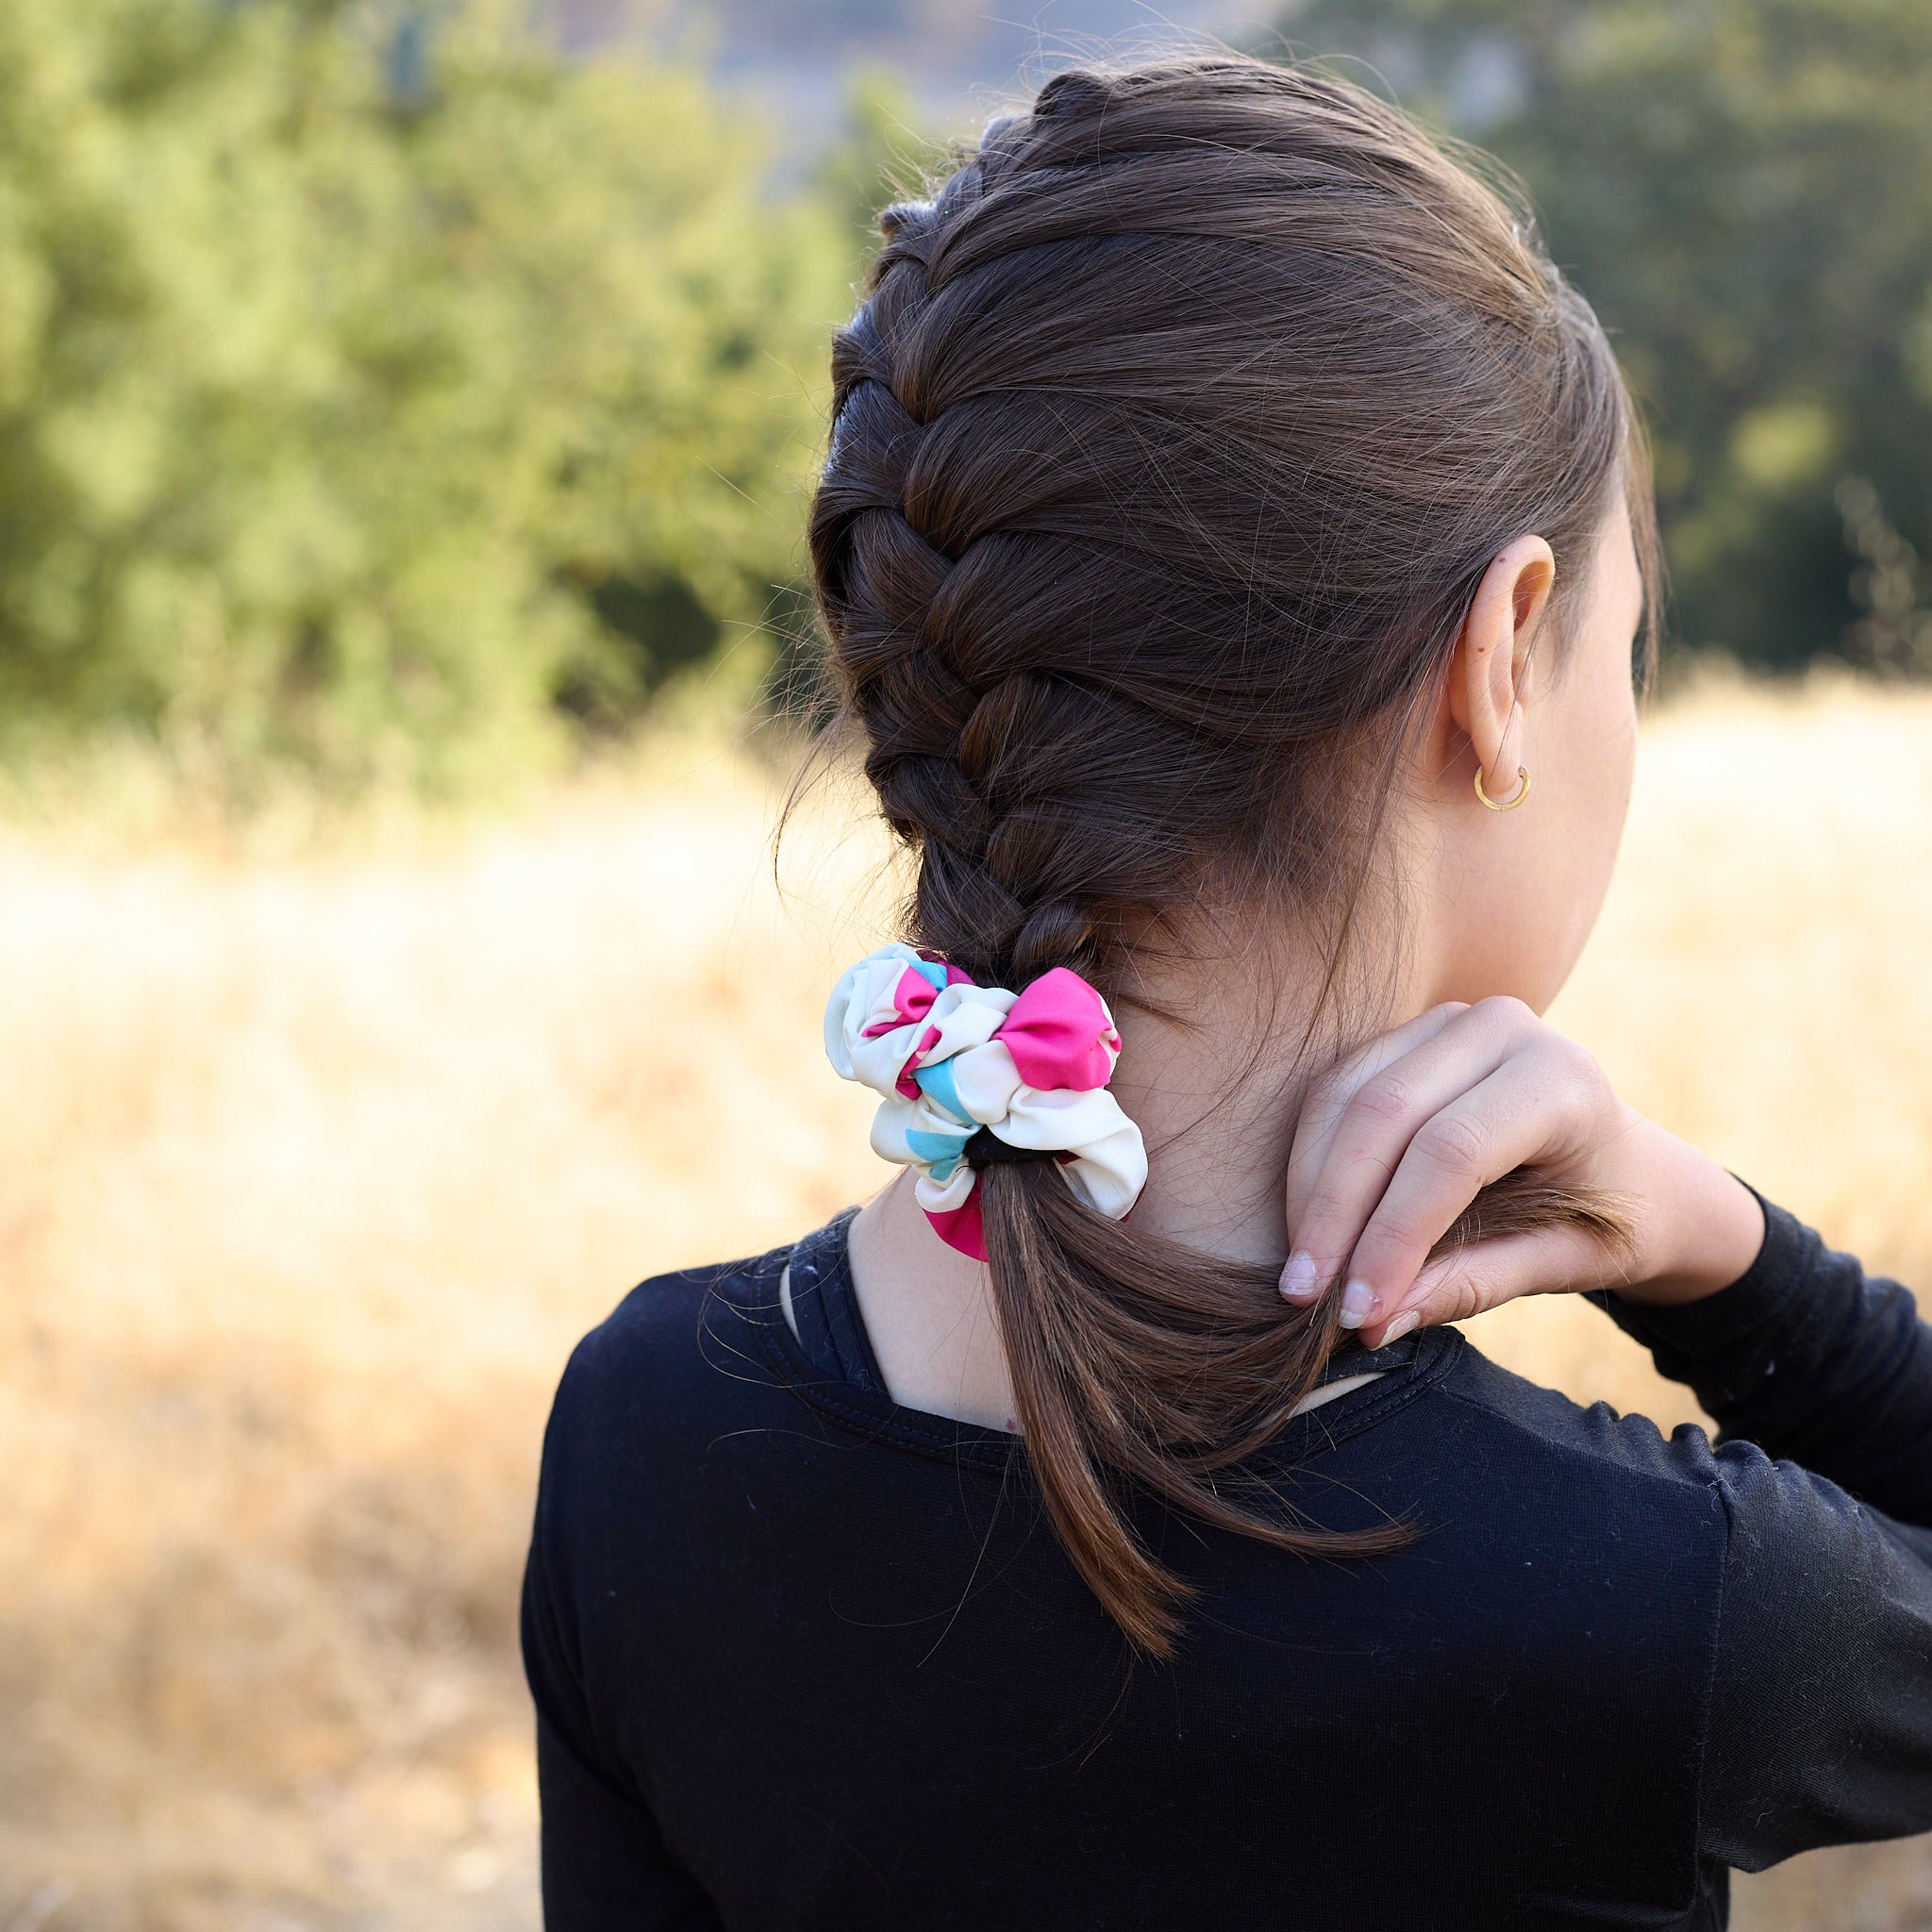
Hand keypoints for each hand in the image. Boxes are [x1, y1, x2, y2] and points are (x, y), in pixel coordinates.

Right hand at [1279, 998, 1765, 1348]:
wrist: (1629, 1166)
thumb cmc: (1607, 1220)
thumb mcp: (1562, 1263)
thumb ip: (1473, 1284)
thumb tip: (1373, 1323)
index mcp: (1564, 1082)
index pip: (1453, 1152)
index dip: (1394, 1233)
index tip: (1358, 1310)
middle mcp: (1505, 1027)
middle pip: (1385, 1113)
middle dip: (1335, 1211)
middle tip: (1304, 1295)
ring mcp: (1449, 1020)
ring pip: (1344, 1095)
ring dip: (1308, 1187)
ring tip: (1298, 1273)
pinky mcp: (1407, 1033)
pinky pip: (1334, 1088)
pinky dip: (1309, 1160)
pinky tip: (1307, 1226)